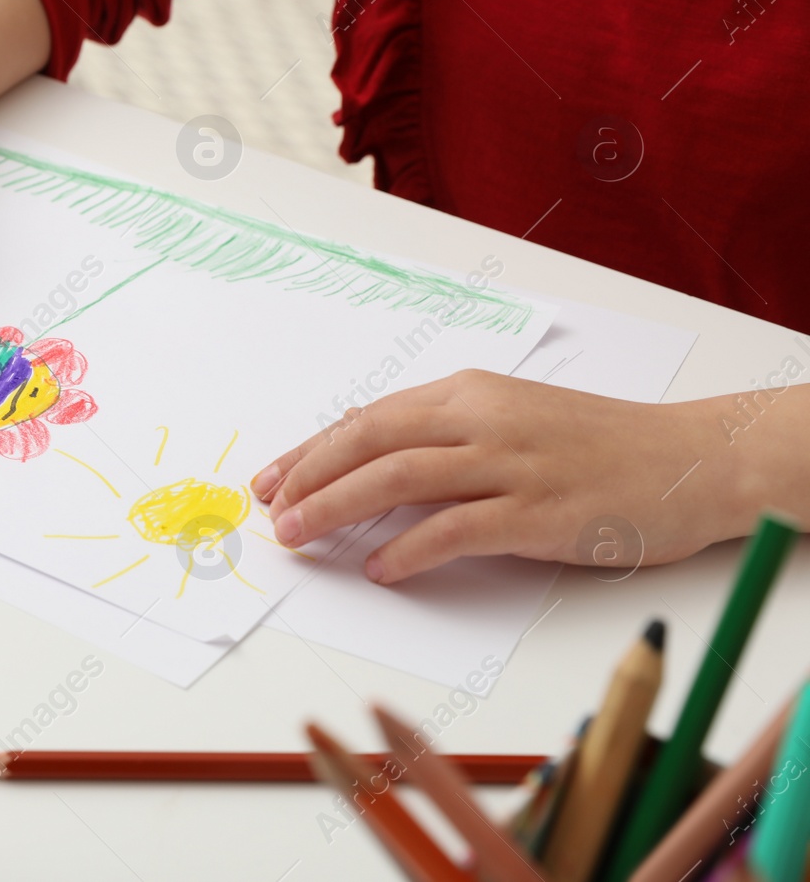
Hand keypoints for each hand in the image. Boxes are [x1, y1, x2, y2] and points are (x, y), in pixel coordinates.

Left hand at [249, 370, 741, 583]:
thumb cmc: (595, 444)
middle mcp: (481, 419)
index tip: (271, 480)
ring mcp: (510, 464)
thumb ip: (441, 436)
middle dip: (309, 477)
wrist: (689, 460)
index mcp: (466, 393)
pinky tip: (380, 568)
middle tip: (272, 512)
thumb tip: (364, 461)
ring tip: (301, 537)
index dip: (310, 452)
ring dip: (338, 508)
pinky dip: (408, 548)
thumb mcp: (509, 418)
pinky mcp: (539, 512)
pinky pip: (456, 528)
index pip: (367, 419)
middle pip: (369, 441)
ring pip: (399, 478)